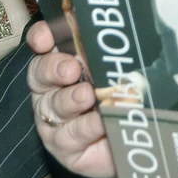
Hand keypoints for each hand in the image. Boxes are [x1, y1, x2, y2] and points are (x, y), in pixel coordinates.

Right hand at [27, 20, 116, 177]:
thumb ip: (109, 53)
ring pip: (54, 106)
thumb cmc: (124, 100)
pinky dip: (86, 126)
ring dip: (70, 99)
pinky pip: (71, 135)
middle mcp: (51, 91)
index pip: (43, 46)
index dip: (41, 38)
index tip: (46, 38)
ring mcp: (54, 122)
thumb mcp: (120, 72)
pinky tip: (99, 121)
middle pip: (41, 75)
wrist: (137, 143)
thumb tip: (114, 30)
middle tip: (72, 69)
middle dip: (54, 69)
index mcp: (61, 66)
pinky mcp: (64, 148)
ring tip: (87, 95)